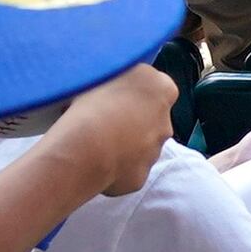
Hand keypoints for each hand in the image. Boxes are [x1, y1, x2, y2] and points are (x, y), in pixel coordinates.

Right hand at [46, 67, 177, 201]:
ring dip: (123, 145)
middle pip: (151, 119)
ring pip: (140, 147)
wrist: (84, 146)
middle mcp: (165, 121)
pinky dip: (114, 168)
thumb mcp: (104, 73)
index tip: (116, 96)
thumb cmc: (90, 101)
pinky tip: (93, 163)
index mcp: (161, 88)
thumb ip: (119, 78)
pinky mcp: (141, 177)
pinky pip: (127, 171)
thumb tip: (113, 83)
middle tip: (103, 121)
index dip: (135, 92)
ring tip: (93, 144)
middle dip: (131, 121)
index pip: (157, 87)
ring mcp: (155, 152)